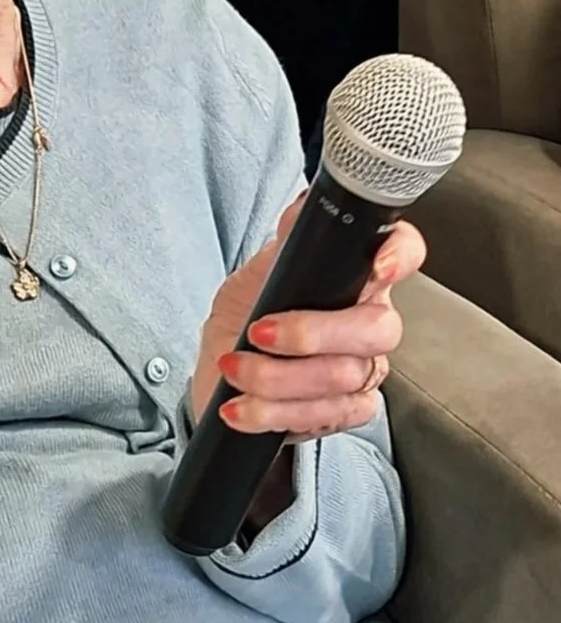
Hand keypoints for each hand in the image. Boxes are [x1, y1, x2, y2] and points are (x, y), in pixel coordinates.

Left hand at [191, 198, 426, 439]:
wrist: (219, 373)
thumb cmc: (244, 317)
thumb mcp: (255, 274)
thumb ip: (287, 246)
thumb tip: (305, 206)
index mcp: (353, 277)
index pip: (402, 252)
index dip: (402, 255)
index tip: (379, 267)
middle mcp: (367, 322)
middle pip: (376, 329)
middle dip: (311, 334)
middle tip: (259, 332)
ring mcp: (361, 369)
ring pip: (344, 377)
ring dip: (275, 377)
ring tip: (234, 367)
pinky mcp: (345, 411)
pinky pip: (324, 415)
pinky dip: (272, 412)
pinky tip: (240, 405)